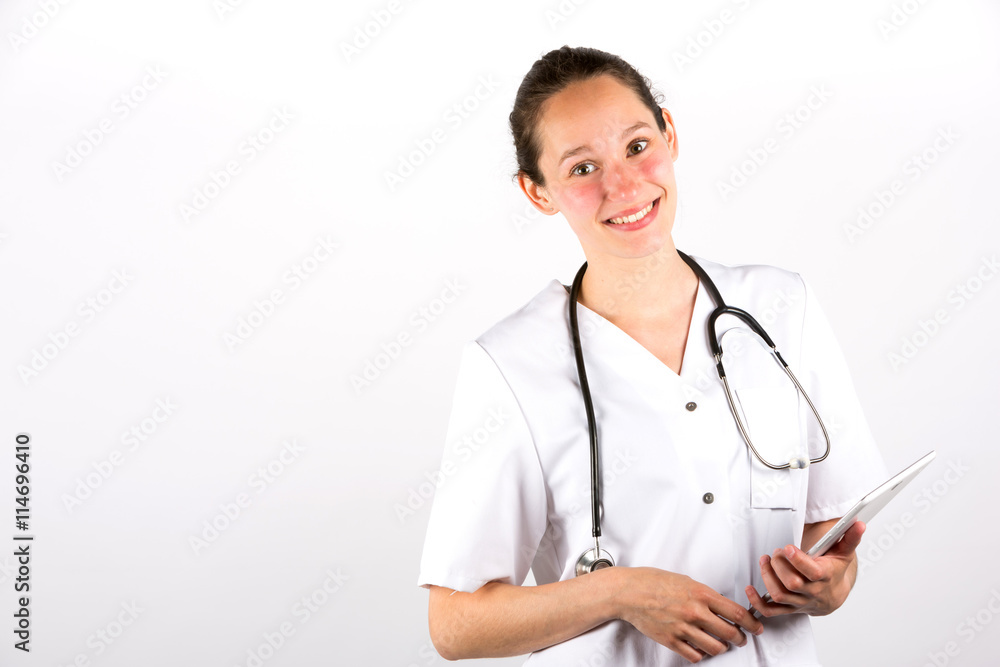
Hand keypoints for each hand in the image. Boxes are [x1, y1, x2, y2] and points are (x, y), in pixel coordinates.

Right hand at [616, 567, 763, 662]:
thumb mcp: (685, 581)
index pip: (736, 613)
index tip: (756, 627)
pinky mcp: (671, 641)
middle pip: (730, 633)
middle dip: (740, 638)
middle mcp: (694, 612)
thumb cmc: (654, 581)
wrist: (629, 592)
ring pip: (715, 648)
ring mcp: (683, 628)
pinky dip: (701, 654)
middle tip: (741, 638)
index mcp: (700, 594)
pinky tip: (700, 648)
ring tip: (721, 644)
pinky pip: (695, 656)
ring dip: (722, 647)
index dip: (751, 623)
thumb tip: (721, 606)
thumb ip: (705, 594)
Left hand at [745, 521, 864, 617]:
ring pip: (779, 595)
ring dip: (767, 576)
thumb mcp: (843, 552)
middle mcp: (812, 592)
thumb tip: (859, 523)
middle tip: (776, 552)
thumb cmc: (835, 570)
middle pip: (791, 583)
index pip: (812, 572)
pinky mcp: (788, 608)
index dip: (798, 560)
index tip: (788, 547)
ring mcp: (799, 602)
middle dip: (779, 565)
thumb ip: (849, 537)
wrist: (834, 595)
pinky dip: (757, 602)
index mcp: (825, 577)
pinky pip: (770, 611)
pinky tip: (750, 589)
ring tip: (765, 561)